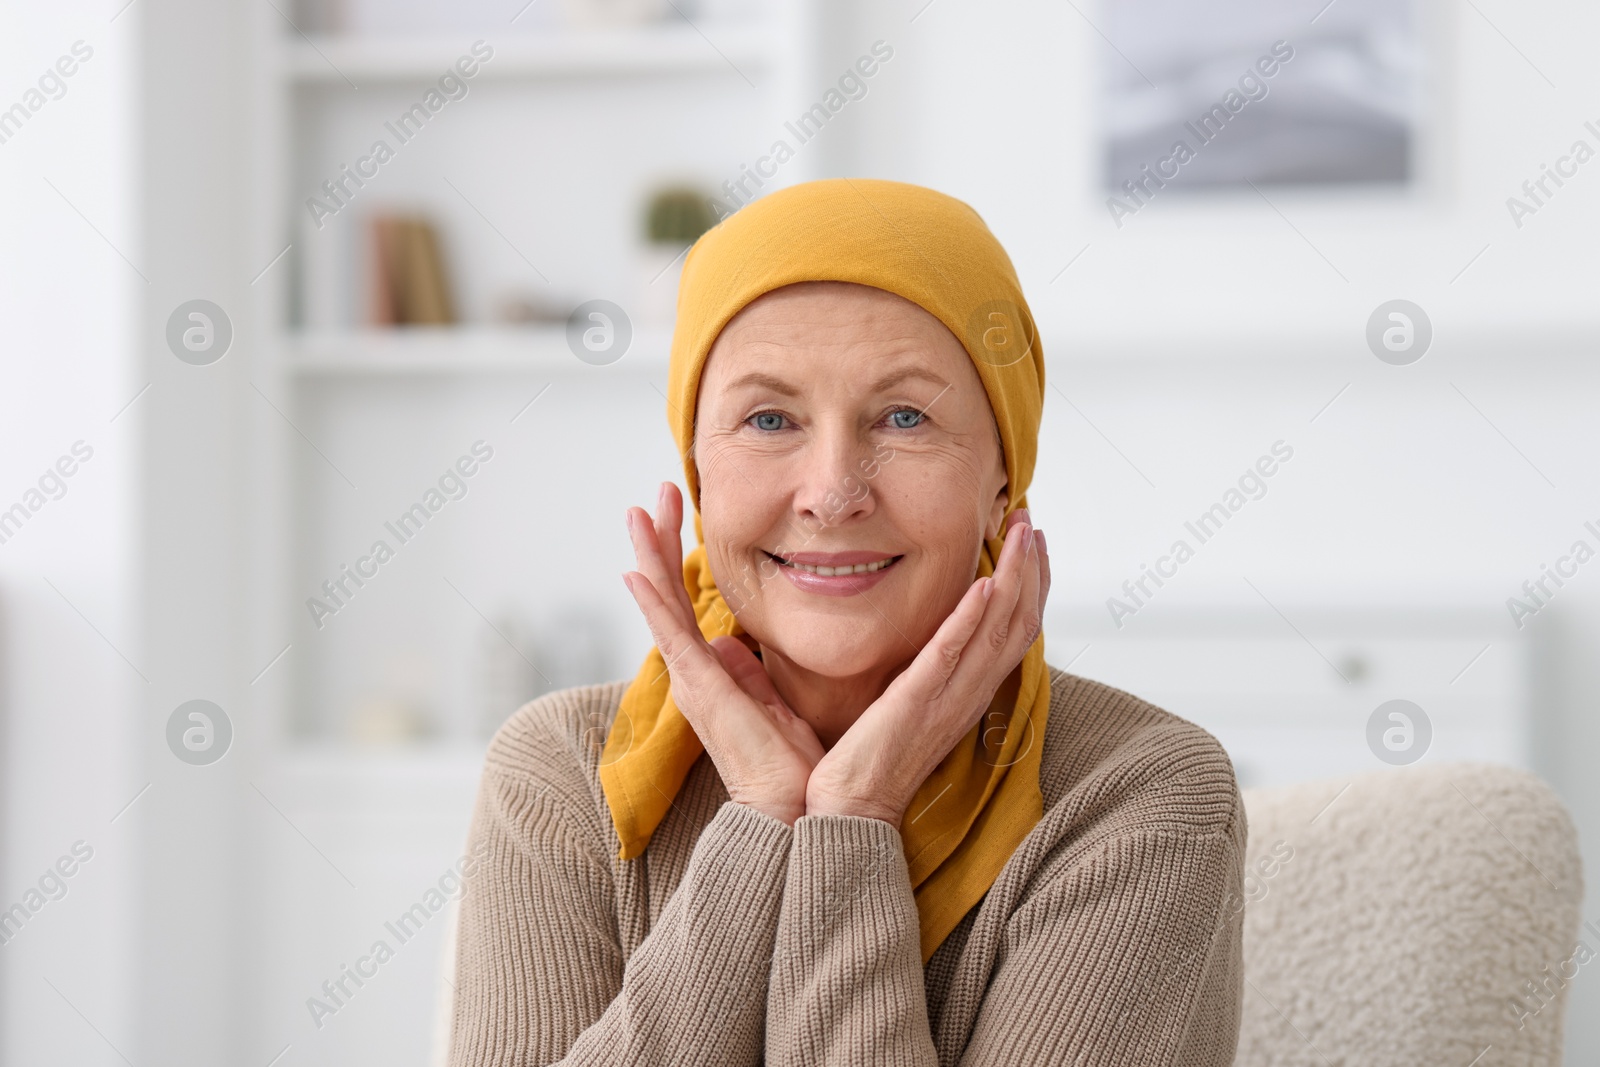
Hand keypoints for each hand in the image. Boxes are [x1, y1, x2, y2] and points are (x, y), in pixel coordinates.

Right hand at [622, 482, 825, 825]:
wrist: (794, 812)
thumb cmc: (792, 767)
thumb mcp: (774, 705)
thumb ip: (750, 674)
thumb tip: (732, 646)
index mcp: (711, 673)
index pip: (687, 604)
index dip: (680, 558)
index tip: (681, 515)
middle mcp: (693, 673)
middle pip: (667, 594)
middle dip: (661, 541)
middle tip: (657, 493)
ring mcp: (693, 681)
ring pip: (663, 605)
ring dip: (650, 556)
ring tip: (638, 511)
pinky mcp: (701, 691)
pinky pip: (671, 637)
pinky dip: (653, 603)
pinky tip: (636, 571)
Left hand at [804, 510, 1050, 827]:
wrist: (846, 818)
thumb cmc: (857, 769)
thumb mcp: (887, 708)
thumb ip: (897, 670)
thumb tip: (894, 633)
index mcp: (961, 695)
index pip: (1008, 635)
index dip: (1026, 589)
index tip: (1026, 545)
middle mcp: (965, 695)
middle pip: (1017, 625)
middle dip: (1030, 571)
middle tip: (1030, 523)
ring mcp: (946, 700)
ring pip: (998, 632)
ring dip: (1015, 579)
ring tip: (1021, 533)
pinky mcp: (917, 704)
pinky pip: (952, 656)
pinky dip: (972, 619)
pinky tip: (984, 584)